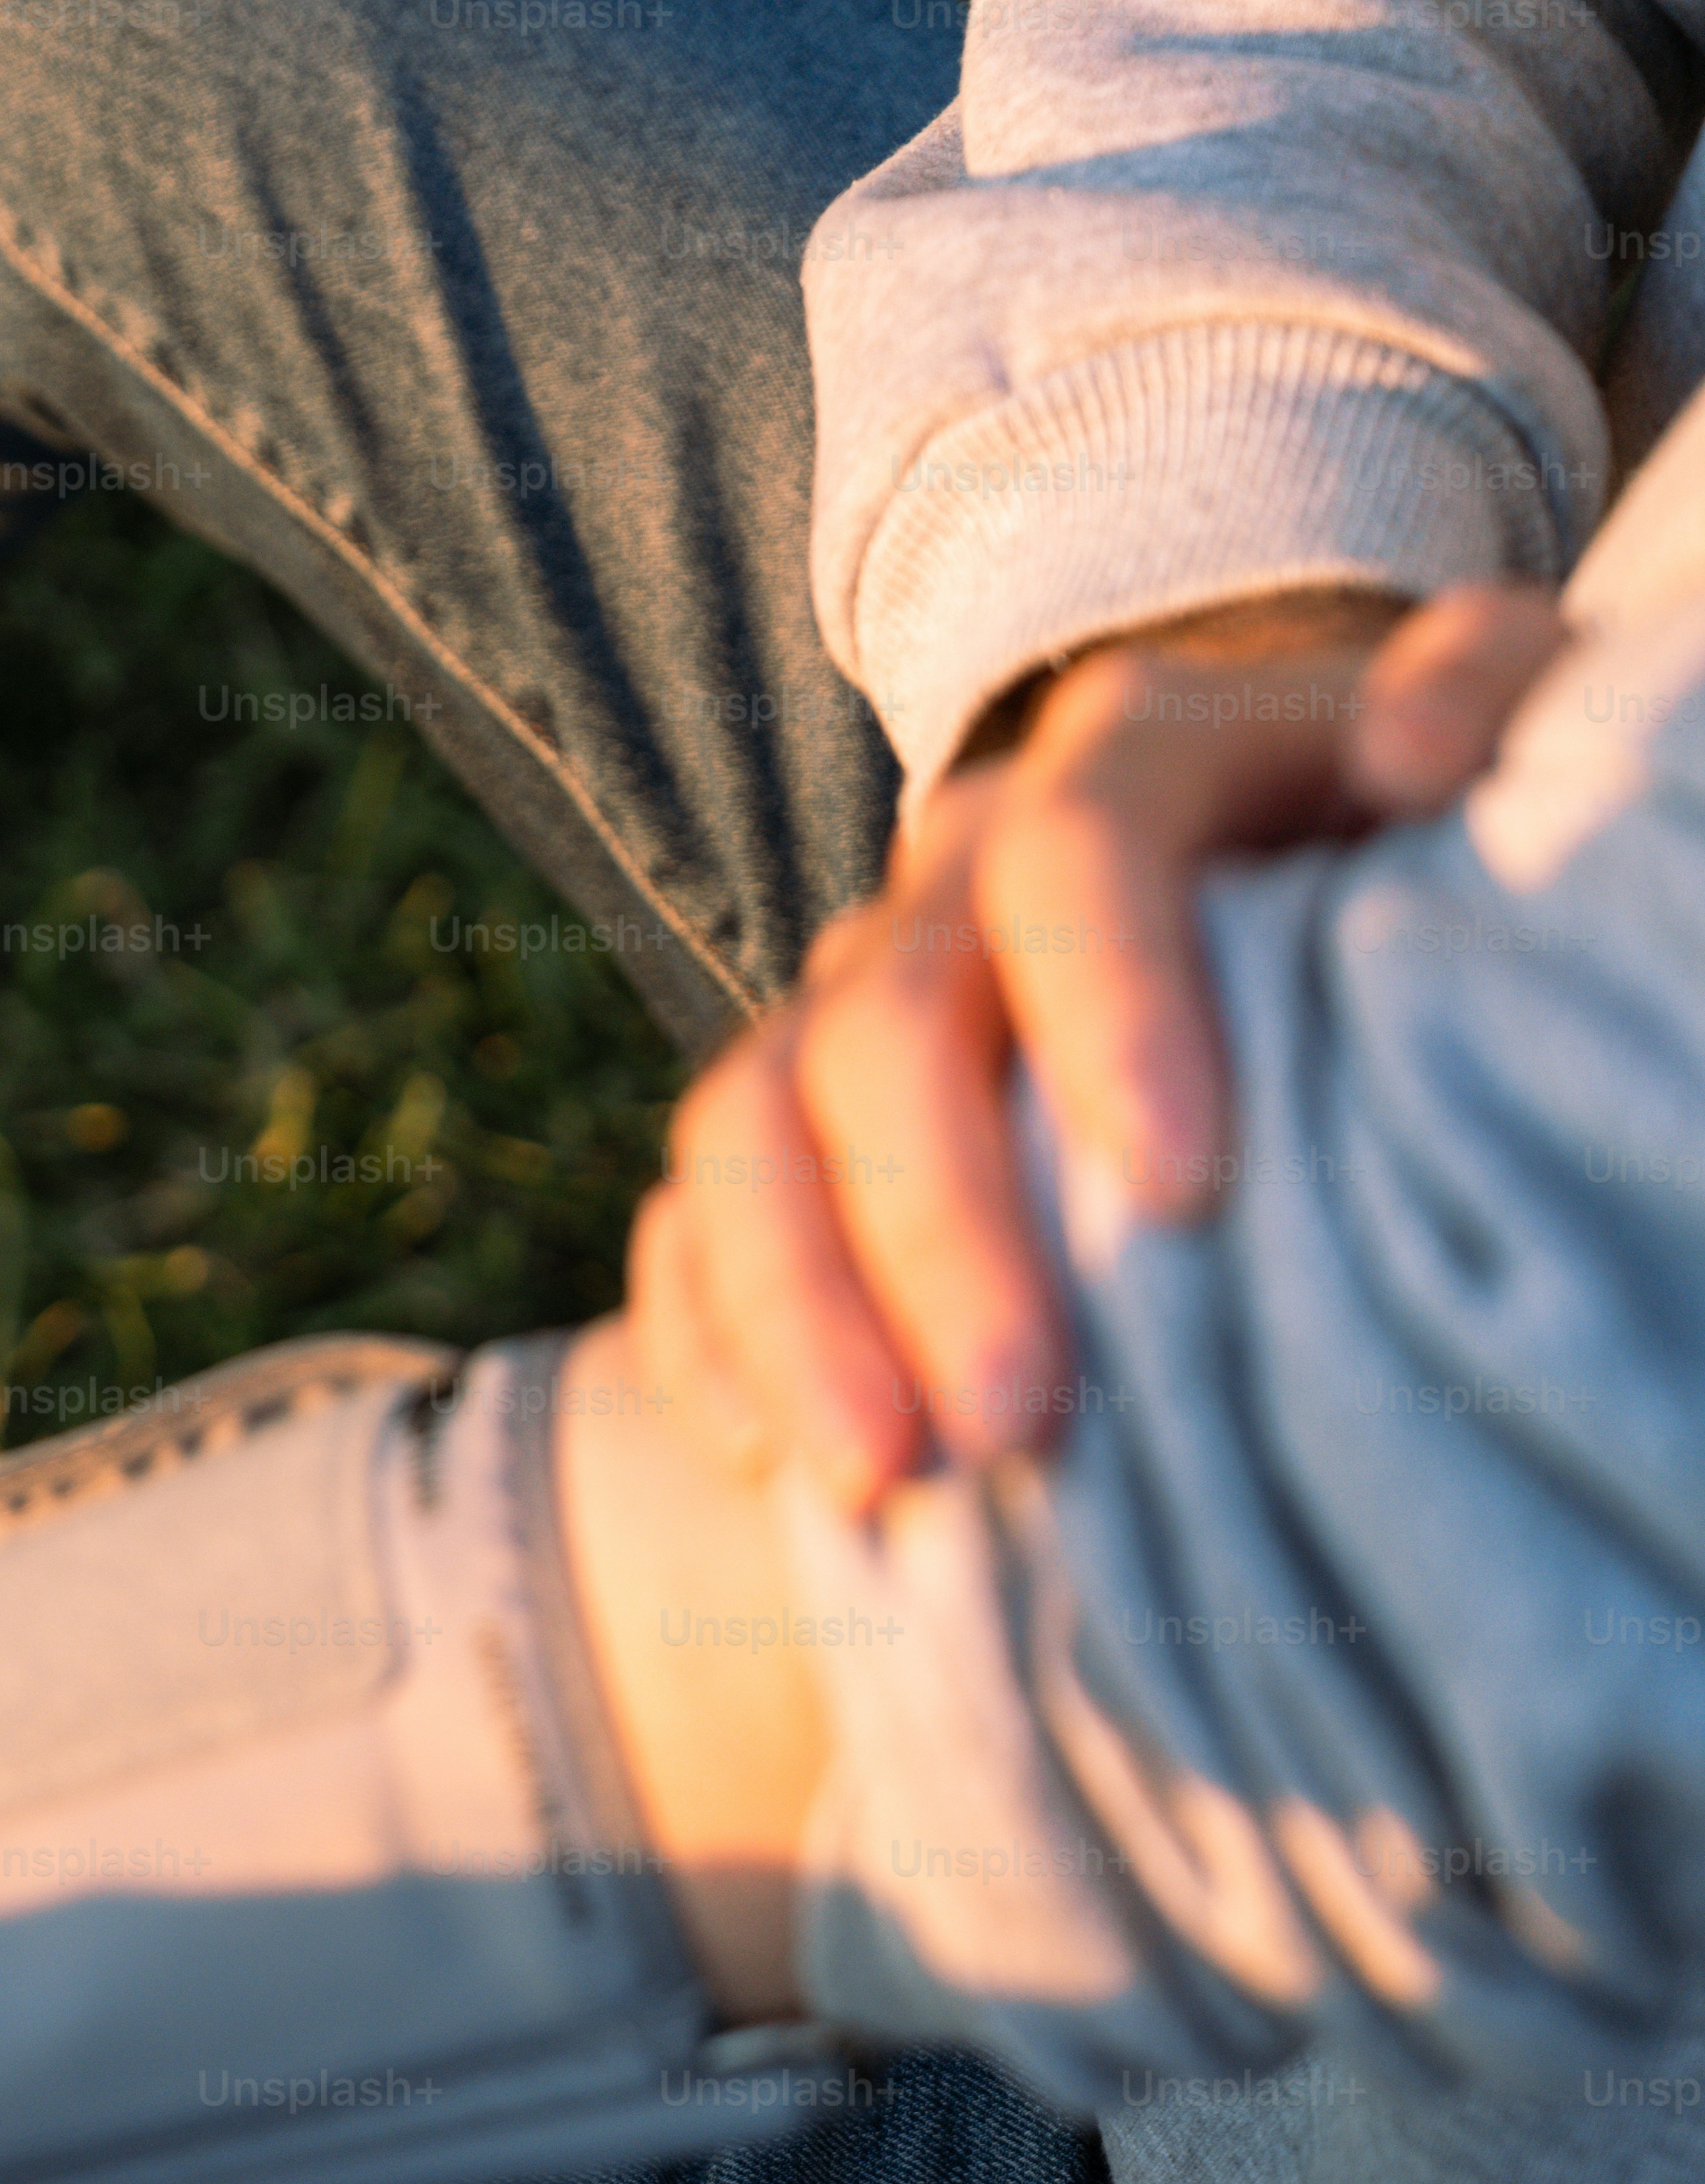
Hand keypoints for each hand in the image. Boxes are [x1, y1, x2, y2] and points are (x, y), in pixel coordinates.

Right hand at [628, 582, 1567, 1508]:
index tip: (1190, 1187)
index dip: (1113, 1010)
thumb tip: (1418, 753)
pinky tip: (770, 1461)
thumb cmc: (1418, 837)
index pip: (1076, 860)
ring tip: (879, 1477)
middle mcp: (949, 877)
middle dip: (935, 1235)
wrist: (1273, 837)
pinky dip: (708, 1334)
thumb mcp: (1493, 739)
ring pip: (748, 1133)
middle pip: (882, 1031)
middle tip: (1016, 1419)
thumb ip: (1493, 706)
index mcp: (1123, 765)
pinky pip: (690, 1219)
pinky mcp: (786, 1122)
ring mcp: (846, 999)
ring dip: (796, 1311)